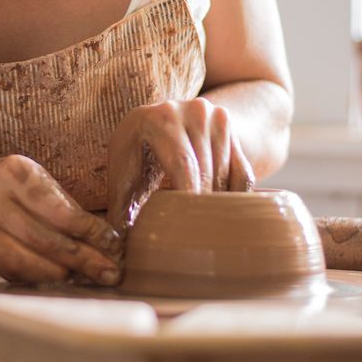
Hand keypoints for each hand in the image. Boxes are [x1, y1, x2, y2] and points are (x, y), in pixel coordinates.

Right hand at [0, 155, 122, 285]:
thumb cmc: (14, 188)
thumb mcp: (37, 181)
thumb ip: (65, 206)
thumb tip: (106, 242)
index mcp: (17, 174)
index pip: (61, 210)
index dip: (91, 231)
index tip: (114, 245)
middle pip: (46, 239)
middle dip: (84, 260)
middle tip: (111, 273)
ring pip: (28, 261)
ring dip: (64, 274)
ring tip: (91, 280)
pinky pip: (14, 272)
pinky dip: (41, 279)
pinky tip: (63, 282)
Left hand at [106, 98, 255, 233]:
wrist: (158, 119)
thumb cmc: (135, 153)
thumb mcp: (123, 173)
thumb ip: (120, 208)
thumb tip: (119, 249)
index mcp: (161, 119)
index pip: (183, 166)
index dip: (189, 199)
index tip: (188, 230)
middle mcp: (193, 111)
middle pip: (207, 171)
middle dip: (202, 208)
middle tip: (198, 239)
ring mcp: (216, 117)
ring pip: (226, 174)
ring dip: (218, 204)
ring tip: (205, 229)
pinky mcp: (231, 129)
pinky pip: (242, 172)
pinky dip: (235, 196)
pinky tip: (222, 214)